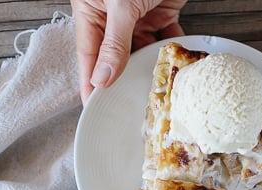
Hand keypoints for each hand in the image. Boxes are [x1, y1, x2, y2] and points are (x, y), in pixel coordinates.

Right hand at [71, 0, 186, 102]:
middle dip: (120, 79)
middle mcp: (112, 16)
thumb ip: (113, 44)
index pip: (88, 57)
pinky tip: (172, 65)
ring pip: (140, 50)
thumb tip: (102, 79)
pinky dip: (170, 49)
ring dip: (147, 66)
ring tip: (152, 90)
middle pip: (114, 57)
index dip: (90, 84)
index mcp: (91, 12)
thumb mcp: (121, 6)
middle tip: (125, 106)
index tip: (92, 108)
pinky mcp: (160, 11)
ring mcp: (136, 15)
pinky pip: (164, 37)